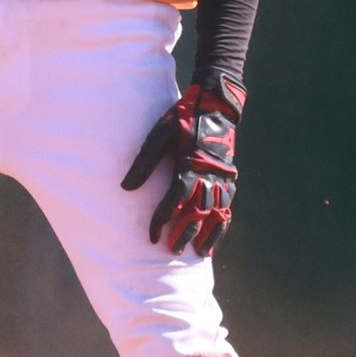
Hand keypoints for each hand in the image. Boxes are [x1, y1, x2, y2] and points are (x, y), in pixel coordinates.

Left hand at [120, 73, 242, 256]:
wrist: (216, 105)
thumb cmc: (183, 117)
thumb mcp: (158, 135)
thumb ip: (144, 163)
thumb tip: (126, 188)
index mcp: (188, 166)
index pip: (173, 202)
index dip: (162, 221)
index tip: (152, 237)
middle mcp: (207, 175)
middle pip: (196, 213)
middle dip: (184, 234)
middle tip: (173, 251)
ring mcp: (221, 177)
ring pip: (216, 213)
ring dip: (208, 233)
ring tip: (200, 251)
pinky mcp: (230, 175)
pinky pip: (228, 203)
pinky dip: (224, 219)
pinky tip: (218, 230)